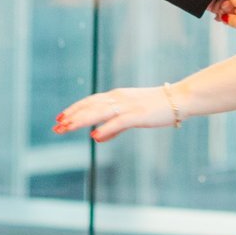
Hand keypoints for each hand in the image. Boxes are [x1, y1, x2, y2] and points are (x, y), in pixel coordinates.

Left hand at [54, 86, 176, 142]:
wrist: (179, 99)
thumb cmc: (155, 107)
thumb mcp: (131, 116)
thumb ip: (113, 128)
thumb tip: (95, 138)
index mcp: (116, 96)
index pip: (89, 101)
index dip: (73, 109)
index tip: (59, 118)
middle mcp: (119, 98)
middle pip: (90, 106)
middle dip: (72, 116)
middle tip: (56, 126)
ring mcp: (128, 106)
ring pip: (99, 112)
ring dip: (81, 120)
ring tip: (67, 128)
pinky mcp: (138, 115)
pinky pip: (118, 122)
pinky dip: (105, 128)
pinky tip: (94, 136)